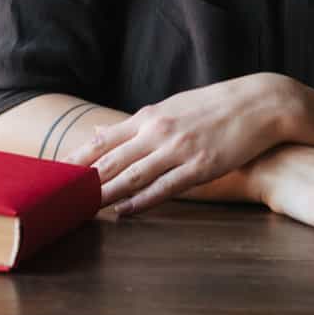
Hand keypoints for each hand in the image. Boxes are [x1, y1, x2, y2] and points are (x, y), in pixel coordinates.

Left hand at [60, 73, 299, 212]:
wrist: (261, 103)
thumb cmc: (213, 107)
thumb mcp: (170, 109)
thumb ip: (135, 125)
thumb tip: (100, 132)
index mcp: (149, 116)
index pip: (102, 141)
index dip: (76, 158)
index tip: (52, 172)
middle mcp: (157, 131)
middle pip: (110, 160)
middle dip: (82, 180)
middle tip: (56, 195)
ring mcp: (178, 149)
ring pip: (133, 175)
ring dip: (105, 194)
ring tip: (81, 208)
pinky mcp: (201, 166)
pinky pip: (165, 188)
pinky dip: (142, 201)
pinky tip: (124, 212)